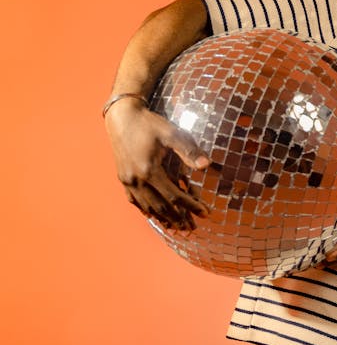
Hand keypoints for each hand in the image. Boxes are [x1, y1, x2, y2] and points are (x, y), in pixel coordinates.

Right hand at [105, 97, 209, 229]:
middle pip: (160, 207)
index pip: (174, 196)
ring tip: (176, 227)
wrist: (122, 116)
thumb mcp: (171, 133)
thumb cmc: (149, 124)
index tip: (205, 213)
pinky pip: (134, 200)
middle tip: (192, 228)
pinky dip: (146, 210)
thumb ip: (189, 150)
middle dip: (178, 218)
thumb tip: (206, 165)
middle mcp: (136, 179)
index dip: (191, 206)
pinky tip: (153, 215)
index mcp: (149, 171)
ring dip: (162, 218)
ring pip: (146, 206)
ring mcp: (127, 180)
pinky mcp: (122, 178)